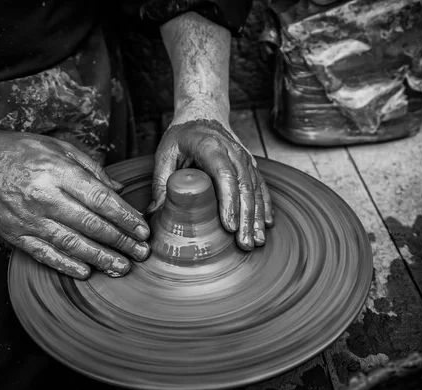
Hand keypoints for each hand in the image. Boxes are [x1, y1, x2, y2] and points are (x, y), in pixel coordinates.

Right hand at [0, 131, 150, 278]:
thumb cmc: (22, 151)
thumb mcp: (60, 148)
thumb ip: (92, 169)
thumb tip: (119, 192)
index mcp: (58, 172)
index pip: (101, 200)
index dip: (125, 218)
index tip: (143, 230)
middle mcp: (44, 197)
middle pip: (91, 225)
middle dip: (121, 242)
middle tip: (142, 253)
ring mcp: (28, 219)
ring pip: (71, 244)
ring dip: (100, 258)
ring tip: (122, 268)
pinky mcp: (14, 234)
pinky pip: (44, 254)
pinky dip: (66, 265)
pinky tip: (86, 272)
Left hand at [147, 119, 273, 250]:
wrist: (203, 115)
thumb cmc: (182, 135)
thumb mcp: (165, 154)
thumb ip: (161, 183)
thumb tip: (154, 214)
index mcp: (210, 146)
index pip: (224, 175)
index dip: (229, 201)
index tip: (229, 226)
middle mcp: (232, 151)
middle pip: (244, 186)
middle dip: (246, 217)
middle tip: (244, 243)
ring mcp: (244, 158)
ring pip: (256, 188)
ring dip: (258, 216)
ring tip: (256, 241)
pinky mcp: (250, 165)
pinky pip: (261, 186)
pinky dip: (266, 206)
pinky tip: (267, 225)